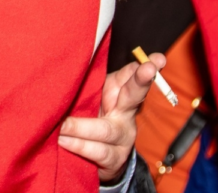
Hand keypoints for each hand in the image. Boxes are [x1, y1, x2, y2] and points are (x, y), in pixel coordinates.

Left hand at [59, 52, 165, 182]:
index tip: (155, 58)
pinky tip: (64, 140)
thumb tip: (68, 62)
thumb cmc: (90, 118)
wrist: (96, 159)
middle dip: (141, 80)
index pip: (131, 75)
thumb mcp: (91, 98)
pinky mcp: (115, 159)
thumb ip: (86, 84)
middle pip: (135, 94)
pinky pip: (99, 151)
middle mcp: (126, 113)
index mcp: (118, 92)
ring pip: (107, 130)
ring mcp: (123, 137)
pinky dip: (79, 145)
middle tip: (148, 68)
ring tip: (62, 126)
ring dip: (81, 127)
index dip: (140, 67)